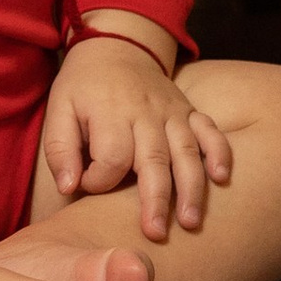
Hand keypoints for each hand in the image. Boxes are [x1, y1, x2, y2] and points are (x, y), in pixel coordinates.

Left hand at [43, 18, 232, 244]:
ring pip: (186, 152)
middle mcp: (145, 112)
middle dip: (156, 199)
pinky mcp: (189, 111)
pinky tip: (222, 178)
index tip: (87, 185)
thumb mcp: (59, 108)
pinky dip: (219, 152)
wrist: (115, 47)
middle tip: (156, 233)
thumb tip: (68, 188)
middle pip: (153, 159)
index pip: (111, 156)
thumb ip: (60, 149)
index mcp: (111, 112)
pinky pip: (210, 131)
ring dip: (191, 188)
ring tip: (190, 222)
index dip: (100, 179)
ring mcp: (172, 112)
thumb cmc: (84, 86)